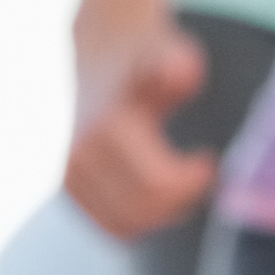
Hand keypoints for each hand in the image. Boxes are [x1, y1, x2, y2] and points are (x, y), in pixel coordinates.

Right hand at [66, 11, 214, 236]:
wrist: (103, 49)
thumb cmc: (151, 56)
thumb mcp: (173, 55)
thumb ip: (177, 67)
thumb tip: (175, 76)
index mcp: (105, 128)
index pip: (157, 186)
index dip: (192, 184)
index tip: (206, 160)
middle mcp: (78, 155)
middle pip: (143, 213)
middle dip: (179, 201)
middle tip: (199, 174)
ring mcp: (67, 173)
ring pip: (125, 225)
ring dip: (160, 212)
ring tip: (181, 179)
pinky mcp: (67, 186)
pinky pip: (109, 224)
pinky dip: (140, 217)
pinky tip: (158, 188)